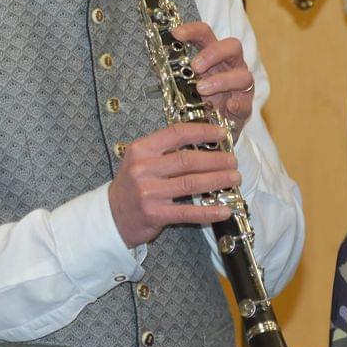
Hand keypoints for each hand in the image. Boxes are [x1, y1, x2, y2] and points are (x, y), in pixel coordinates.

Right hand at [108, 121, 238, 247]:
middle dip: (216, 160)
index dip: (202, 131)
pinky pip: (187, 212)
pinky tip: (223, 210)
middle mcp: (143, 168)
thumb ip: (166, 151)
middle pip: (187, 160)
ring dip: (217, 180)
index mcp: (141, 149)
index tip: (221, 133)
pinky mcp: (154, 214)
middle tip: (233, 161)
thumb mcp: (141, 160)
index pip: (176, 133)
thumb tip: (204, 143)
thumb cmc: (133, 185)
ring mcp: (148, 192)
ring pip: (190, 183)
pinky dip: (208, 211)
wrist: (112, 214)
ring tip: (234, 178)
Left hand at [171, 21, 254, 141]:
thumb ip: (174, 71)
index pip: (206, 35)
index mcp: (213, 56)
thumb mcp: (183, 83)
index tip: (175, 33)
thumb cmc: (198, 100)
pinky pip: (246, 104)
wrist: (211, 129)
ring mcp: (241, 87)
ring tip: (202, 89)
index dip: (193, 30)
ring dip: (222, 80)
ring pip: (243, 75)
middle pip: (232, 46)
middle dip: (213, 53)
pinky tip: (229, 106)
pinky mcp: (244, 108)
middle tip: (195, 66)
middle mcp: (231, 67)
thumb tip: (154, 60)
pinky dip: (238, 104)